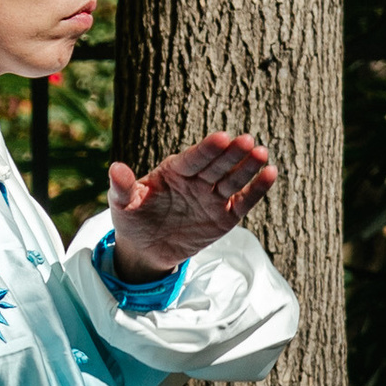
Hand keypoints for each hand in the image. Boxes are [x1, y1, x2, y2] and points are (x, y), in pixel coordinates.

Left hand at [106, 132, 277, 284]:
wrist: (145, 248)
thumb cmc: (133, 218)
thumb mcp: (122, 204)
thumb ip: (122, 187)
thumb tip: (115, 168)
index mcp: (173, 171)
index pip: (192, 158)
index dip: (206, 149)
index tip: (221, 137)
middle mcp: (196, 180)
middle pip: (216, 165)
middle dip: (231, 153)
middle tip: (247, 140)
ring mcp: (212, 197)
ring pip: (232, 180)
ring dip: (247, 167)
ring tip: (261, 153)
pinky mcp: (225, 216)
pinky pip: (242, 202)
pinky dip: (256, 190)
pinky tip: (270, 174)